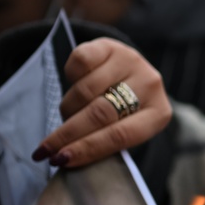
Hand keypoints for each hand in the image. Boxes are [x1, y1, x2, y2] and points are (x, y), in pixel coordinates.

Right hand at [31, 38, 171, 167]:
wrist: (129, 69)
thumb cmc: (125, 108)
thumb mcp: (124, 127)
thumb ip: (105, 142)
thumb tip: (64, 158)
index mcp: (158, 114)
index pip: (120, 136)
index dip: (87, 148)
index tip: (59, 159)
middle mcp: (150, 86)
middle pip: (101, 114)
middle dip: (68, 134)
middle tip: (46, 148)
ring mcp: (132, 62)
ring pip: (85, 91)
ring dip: (68, 108)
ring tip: (68, 113)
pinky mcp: (110, 45)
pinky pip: (78, 63)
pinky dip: (70, 77)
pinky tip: (75, 84)